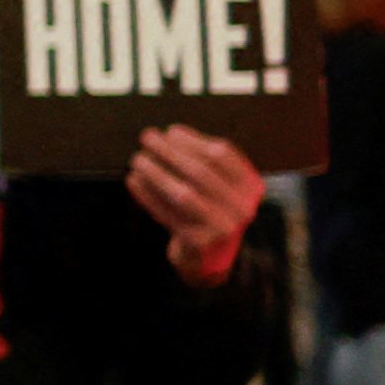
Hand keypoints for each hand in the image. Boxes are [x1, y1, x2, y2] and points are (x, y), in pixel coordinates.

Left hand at [127, 124, 262, 286]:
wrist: (210, 253)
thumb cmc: (209, 206)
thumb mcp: (219, 183)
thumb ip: (202, 160)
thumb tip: (168, 134)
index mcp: (251, 186)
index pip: (222, 155)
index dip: (194, 140)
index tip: (170, 131)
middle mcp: (242, 207)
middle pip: (200, 172)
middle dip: (170, 152)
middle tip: (147, 137)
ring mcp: (221, 227)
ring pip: (183, 194)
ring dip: (156, 173)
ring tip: (137, 159)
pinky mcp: (198, 242)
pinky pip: (166, 214)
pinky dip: (147, 195)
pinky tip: (133, 181)